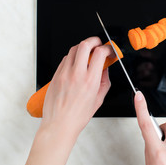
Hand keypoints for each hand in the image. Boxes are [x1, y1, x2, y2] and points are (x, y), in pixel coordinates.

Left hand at [23, 37, 112, 164]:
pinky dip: (73, 57)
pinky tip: (76, 63)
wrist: (59, 124)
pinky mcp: (56, 75)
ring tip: (87, 53)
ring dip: (82, 48)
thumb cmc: (78, 116)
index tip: (109, 50)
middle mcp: (76, 74)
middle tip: (98, 44)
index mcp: (90, 80)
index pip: (100, 53)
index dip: (107, 48)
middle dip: (94, 40)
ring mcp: (64, 73)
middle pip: (85, 44)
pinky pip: (65, 59)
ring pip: (73, 49)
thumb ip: (104, 81)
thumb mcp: (98, 99)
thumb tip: (105, 68)